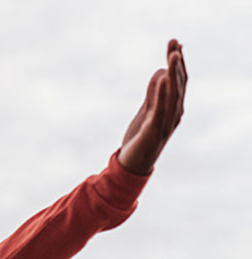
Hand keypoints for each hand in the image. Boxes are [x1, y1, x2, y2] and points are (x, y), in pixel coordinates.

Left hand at [118, 39, 187, 175]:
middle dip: (176, 62)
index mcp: (172, 109)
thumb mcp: (145, 112)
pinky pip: (160, 108)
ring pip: (173, 94)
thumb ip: (153, 94)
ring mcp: (166, 122)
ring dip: (173, 72)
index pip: (178, 81)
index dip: (178, 62)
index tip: (175, 43)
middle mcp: (173, 114)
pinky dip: (162, 92)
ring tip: (172, 54)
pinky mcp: (154, 130)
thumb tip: (160, 72)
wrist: (131, 165)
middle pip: (178, 83)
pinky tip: (164, 77)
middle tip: (174, 42)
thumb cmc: (139, 140)